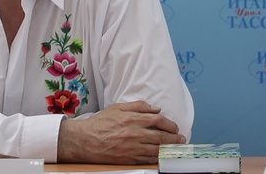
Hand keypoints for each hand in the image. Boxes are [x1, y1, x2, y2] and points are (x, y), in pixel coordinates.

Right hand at [57, 100, 185, 163]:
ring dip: (169, 149)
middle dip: (174, 138)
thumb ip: (138, 106)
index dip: (169, 123)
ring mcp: (131, 148)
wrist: (85, 141)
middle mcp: (134, 134)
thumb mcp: (118, 108)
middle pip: (160, 136)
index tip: (174, 126)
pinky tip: (163, 157)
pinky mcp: (128, 159)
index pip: (157, 120)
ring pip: (156, 150)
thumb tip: (155, 109)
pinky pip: (147, 160)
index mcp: (132, 119)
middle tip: (181, 138)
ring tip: (176, 148)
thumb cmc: (100, 123)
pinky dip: (157, 158)